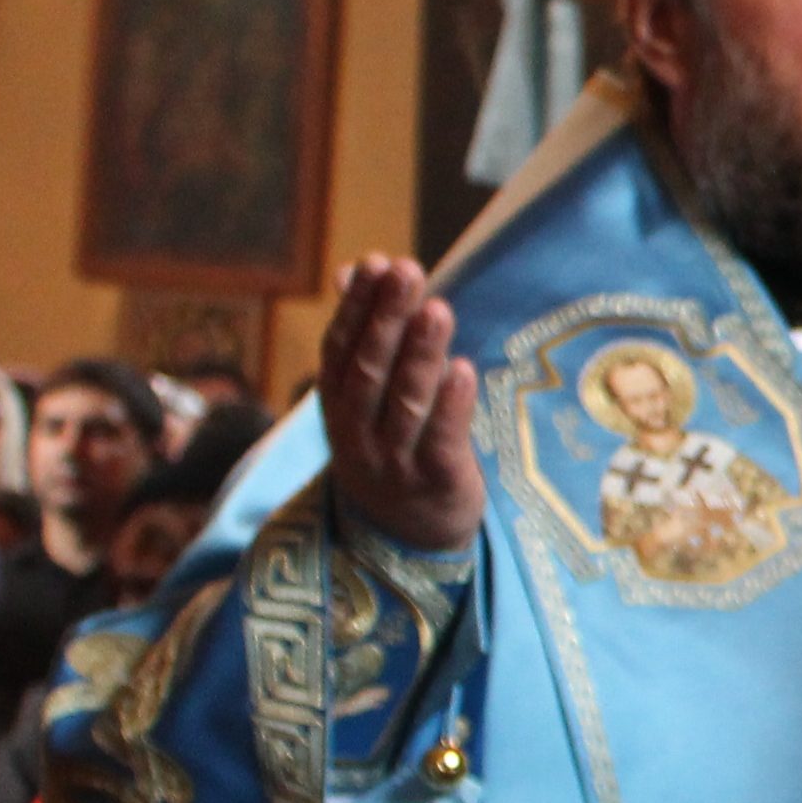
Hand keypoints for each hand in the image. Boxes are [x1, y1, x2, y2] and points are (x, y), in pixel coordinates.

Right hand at [321, 253, 483, 552]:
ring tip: (437, 310)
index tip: (375, 263)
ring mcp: (395, 461)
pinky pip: (441, 441)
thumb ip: (365, 334)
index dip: (357, 306)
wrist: (407, 539)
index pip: (341, 348)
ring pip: (404, 404)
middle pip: (369, 370)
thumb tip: (353, 268)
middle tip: (408, 270)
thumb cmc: (392, 448)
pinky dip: (451, 406)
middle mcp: (358, 432)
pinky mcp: (436, 483)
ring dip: (421, 354)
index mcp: (337, 406)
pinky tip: (463, 370)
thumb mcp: (367, 397)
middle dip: (387, 318)